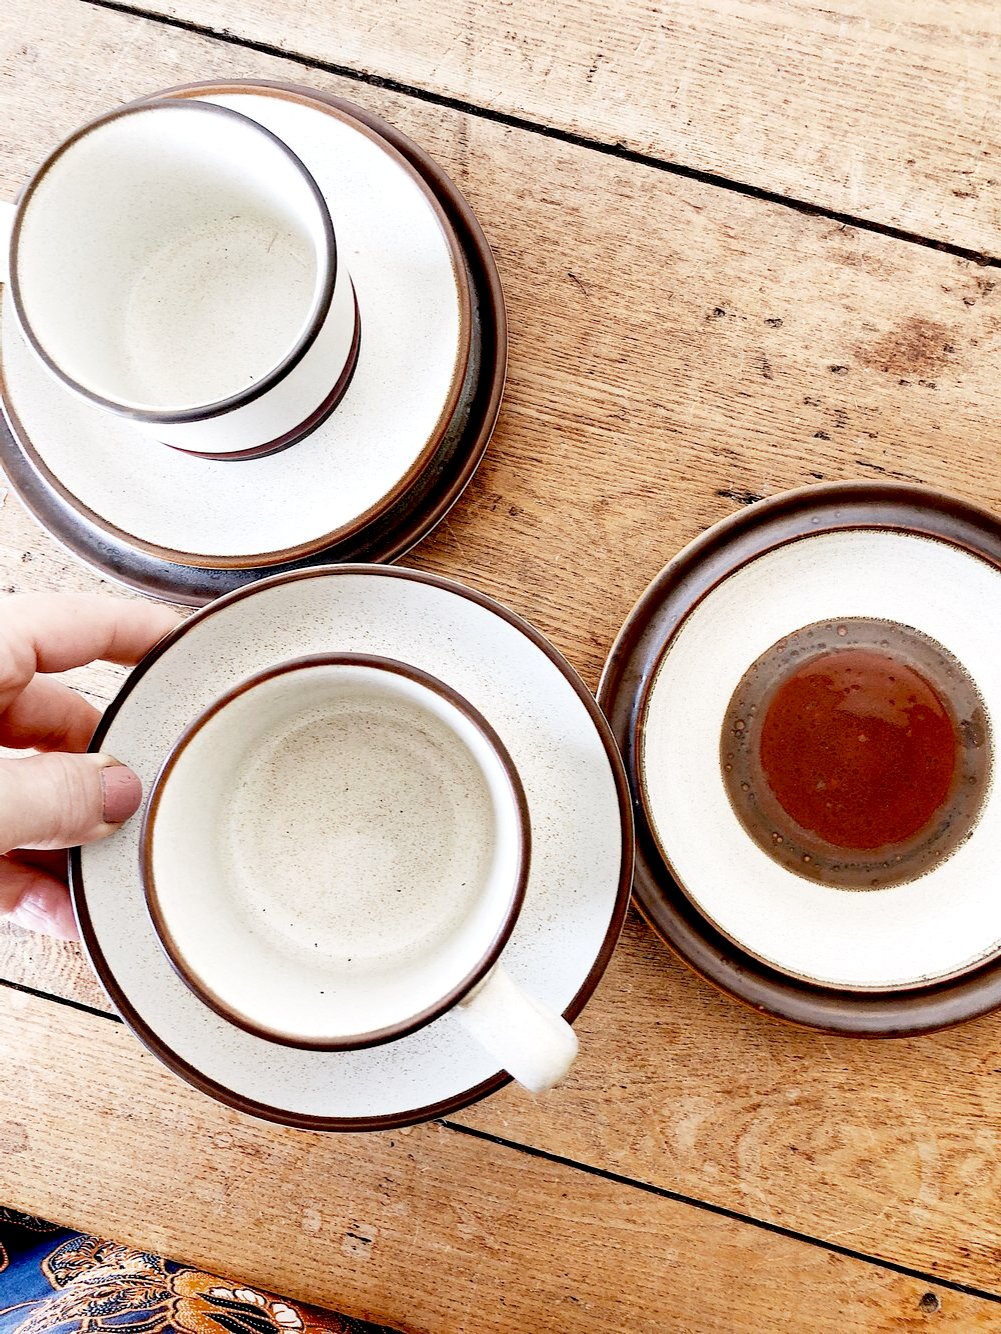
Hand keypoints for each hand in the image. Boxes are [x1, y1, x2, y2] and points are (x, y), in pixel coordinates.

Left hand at [0, 593, 180, 938]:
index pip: (72, 625)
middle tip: (150, 802)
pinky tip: (63, 914)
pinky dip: (24, 876)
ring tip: (115, 878)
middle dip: (105, 772)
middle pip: (53, 720)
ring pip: (24, 789)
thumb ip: (51, 796)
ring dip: (69, 840)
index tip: (186, 648)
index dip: (136, 633)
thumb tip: (117, 794)